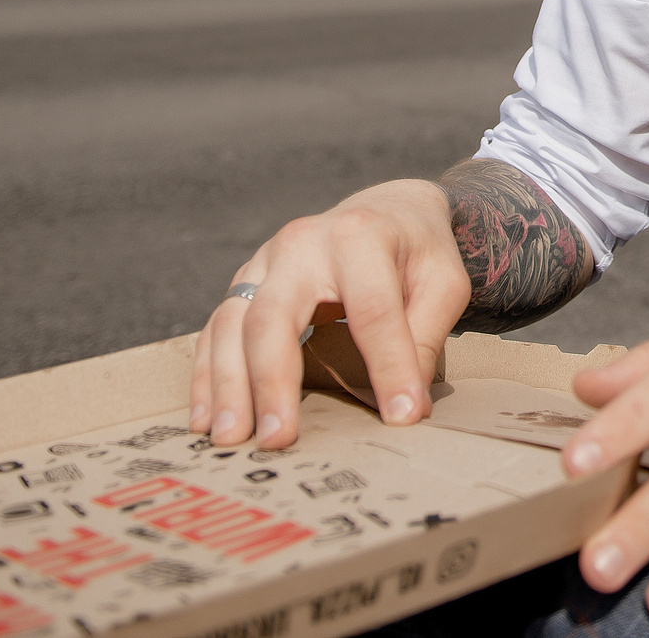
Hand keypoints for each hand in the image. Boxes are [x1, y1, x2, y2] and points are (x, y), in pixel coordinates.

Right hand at [189, 178, 469, 449]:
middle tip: (277, 440)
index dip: (387, 367)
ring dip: (228, 385)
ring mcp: (265, 261)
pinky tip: (205, 419)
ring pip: (231, 323)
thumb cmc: (418, 251)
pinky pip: (215, 329)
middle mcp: (301, 243)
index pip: (370, 311)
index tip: (399, 417)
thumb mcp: (443, 283)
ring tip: (230, 439)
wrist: (386, 208)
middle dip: (272, 381)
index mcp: (359, 235)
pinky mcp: (246, 281)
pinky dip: (207, 375)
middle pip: (274, 315)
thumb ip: (425, 338)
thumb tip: (407, 408)